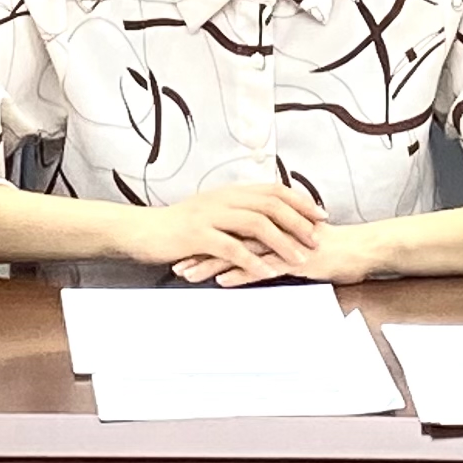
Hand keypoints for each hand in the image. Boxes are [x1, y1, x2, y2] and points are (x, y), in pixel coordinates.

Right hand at [130, 182, 323, 282]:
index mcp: (229, 192)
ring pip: (256, 224)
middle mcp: (224, 199)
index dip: (300, 201)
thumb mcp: (211, 213)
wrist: (142, 230)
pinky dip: (251, 260)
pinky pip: (230, 247)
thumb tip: (266, 221)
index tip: (320, 214)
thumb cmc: (177, 227)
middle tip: (318, 238)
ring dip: (282, 241)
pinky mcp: (197, 235)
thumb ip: (236, 214)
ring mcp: (210, 216)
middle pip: (271, 204)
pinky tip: (265, 272)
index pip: (273, 190)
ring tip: (300, 258)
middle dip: (298, 221)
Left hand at [177, 216, 387, 286]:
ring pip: (239, 251)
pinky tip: (220, 281)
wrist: (362, 249)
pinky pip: (262, 266)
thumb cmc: (333, 248)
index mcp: (273, 221)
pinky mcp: (294, 259)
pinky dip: (239, 274)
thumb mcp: (299, 241)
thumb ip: (278, 240)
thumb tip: (258, 249)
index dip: (207, 237)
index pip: (232, 227)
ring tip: (188, 274)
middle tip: (176, 262)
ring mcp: (283, 243)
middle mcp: (274, 228)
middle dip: (200, 250)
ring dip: (211, 263)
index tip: (184, 247)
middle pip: (228, 236)